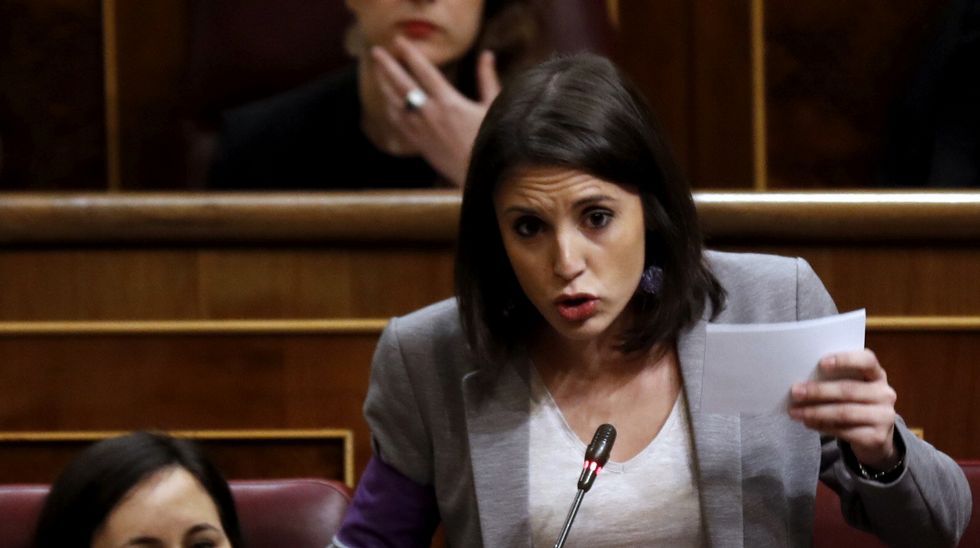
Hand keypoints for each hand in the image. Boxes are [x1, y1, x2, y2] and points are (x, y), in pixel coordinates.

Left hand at [370, 36, 500, 185]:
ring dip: (384, 85)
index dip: (410, 53)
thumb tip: (487, 55)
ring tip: (377, 71)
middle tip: (375, 51)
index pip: (424, 71)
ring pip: (395, 103)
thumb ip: (487, 79)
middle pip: (402, 84)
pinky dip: (390, 108)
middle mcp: (430, 114)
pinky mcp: (419, 144)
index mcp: (449, 102)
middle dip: (387, 65)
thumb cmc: (492, 141)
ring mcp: (421, 130)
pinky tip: (387, 101)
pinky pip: (397, 123)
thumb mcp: (493, 107)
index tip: (399, 41)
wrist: (481, 176)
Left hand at [789, 349, 898, 468]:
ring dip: (815, 412)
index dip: (845, 360)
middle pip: (848, 390)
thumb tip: (802, 382)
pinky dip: (822, 426)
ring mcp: (884, 417)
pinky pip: (844, 431)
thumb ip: (836, 380)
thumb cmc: (857, 404)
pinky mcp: (876, 437)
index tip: (822, 363)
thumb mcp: (853, 388)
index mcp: (877, 375)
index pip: (867, 361)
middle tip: (795, 392)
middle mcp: (885, 394)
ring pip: (844, 412)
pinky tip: (808, 423)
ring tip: (796, 412)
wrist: (876, 437)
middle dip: (818, 391)